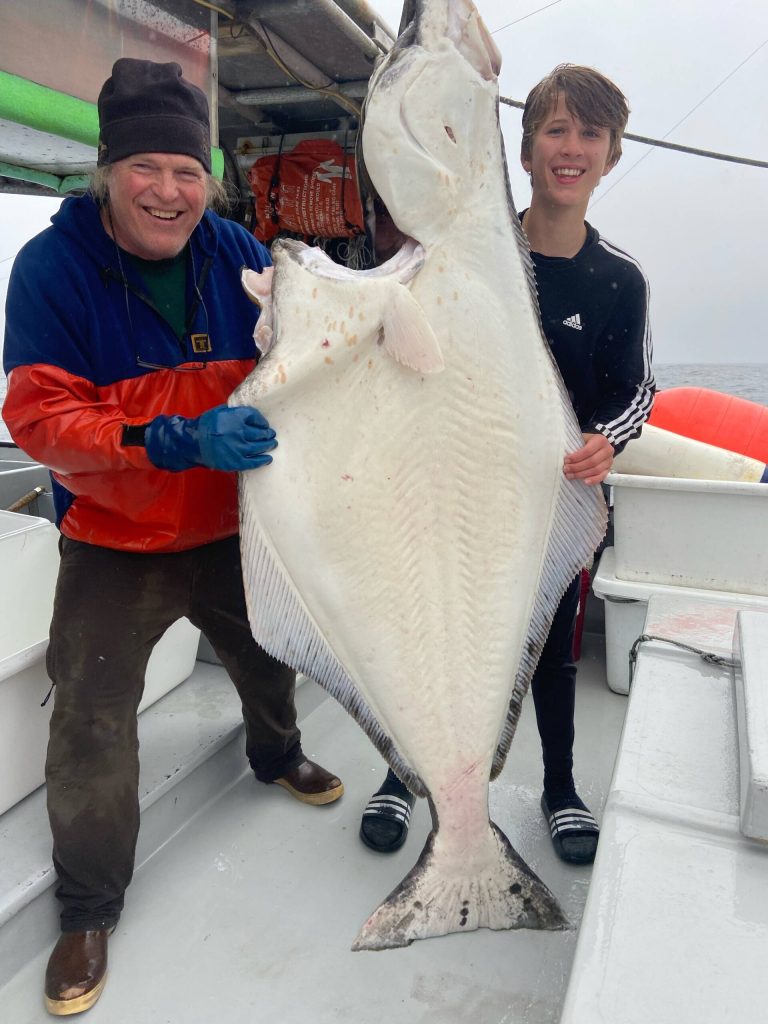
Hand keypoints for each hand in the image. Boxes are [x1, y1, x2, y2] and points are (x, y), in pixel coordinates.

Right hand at [146, 404, 276, 471]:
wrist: (193, 442)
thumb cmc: (206, 425)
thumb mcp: (220, 412)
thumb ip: (236, 412)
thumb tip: (252, 415)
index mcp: (234, 417)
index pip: (255, 417)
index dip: (261, 421)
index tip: (264, 424)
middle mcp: (238, 432)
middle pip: (260, 433)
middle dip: (268, 434)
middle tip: (272, 435)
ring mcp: (237, 448)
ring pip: (259, 447)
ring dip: (268, 445)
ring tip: (272, 444)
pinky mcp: (235, 461)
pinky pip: (253, 461)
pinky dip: (262, 460)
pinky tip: (268, 458)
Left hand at [563, 432, 613, 485]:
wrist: (599, 445)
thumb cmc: (587, 441)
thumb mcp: (582, 438)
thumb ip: (575, 445)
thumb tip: (563, 456)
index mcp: (601, 440)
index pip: (587, 451)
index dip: (576, 457)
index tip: (566, 460)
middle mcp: (607, 450)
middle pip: (592, 462)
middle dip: (577, 467)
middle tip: (566, 469)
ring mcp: (609, 461)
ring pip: (596, 470)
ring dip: (581, 474)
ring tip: (570, 475)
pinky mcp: (608, 469)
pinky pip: (602, 476)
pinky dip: (593, 480)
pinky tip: (585, 482)